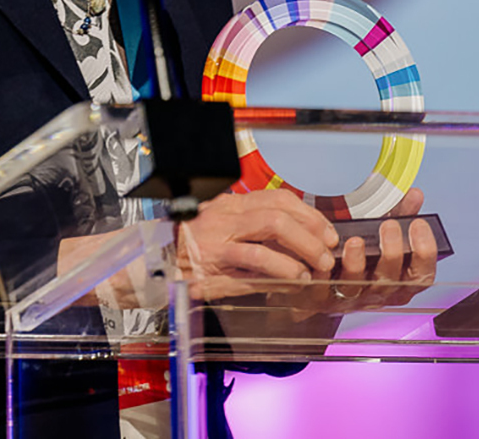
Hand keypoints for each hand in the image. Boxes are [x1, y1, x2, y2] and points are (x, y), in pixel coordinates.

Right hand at [174, 189, 339, 298]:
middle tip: (326, 253)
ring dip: (300, 251)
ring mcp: (219, 238)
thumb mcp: (222, 233)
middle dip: (310, 233)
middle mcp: (226, 215)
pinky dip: (280, 271)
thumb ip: (254, 234)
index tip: (326, 232)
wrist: (151, 266)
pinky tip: (293, 281)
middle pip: (279, 213)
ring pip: (270, 231)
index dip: (309, 215)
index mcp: (231, 205)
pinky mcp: (213, 264)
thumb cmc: (189, 251)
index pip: (278, 199)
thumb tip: (298, 244)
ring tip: (314, 269)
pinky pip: (254, 263)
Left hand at [323, 187, 438, 311]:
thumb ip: (401, 216)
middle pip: (391, 280)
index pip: (422, 276)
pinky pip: (322, 286)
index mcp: (401, 281)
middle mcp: (379, 293)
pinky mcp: (323, 297)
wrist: (325, 286)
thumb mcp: (383, 234)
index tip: (419, 223)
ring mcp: (352, 298)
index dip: (424, 252)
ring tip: (356, 240)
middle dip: (393, 252)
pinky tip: (324, 252)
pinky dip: (323, 271)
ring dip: (357, 263)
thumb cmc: (363, 257)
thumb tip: (414, 194)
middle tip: (390, 225)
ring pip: (357, 285)